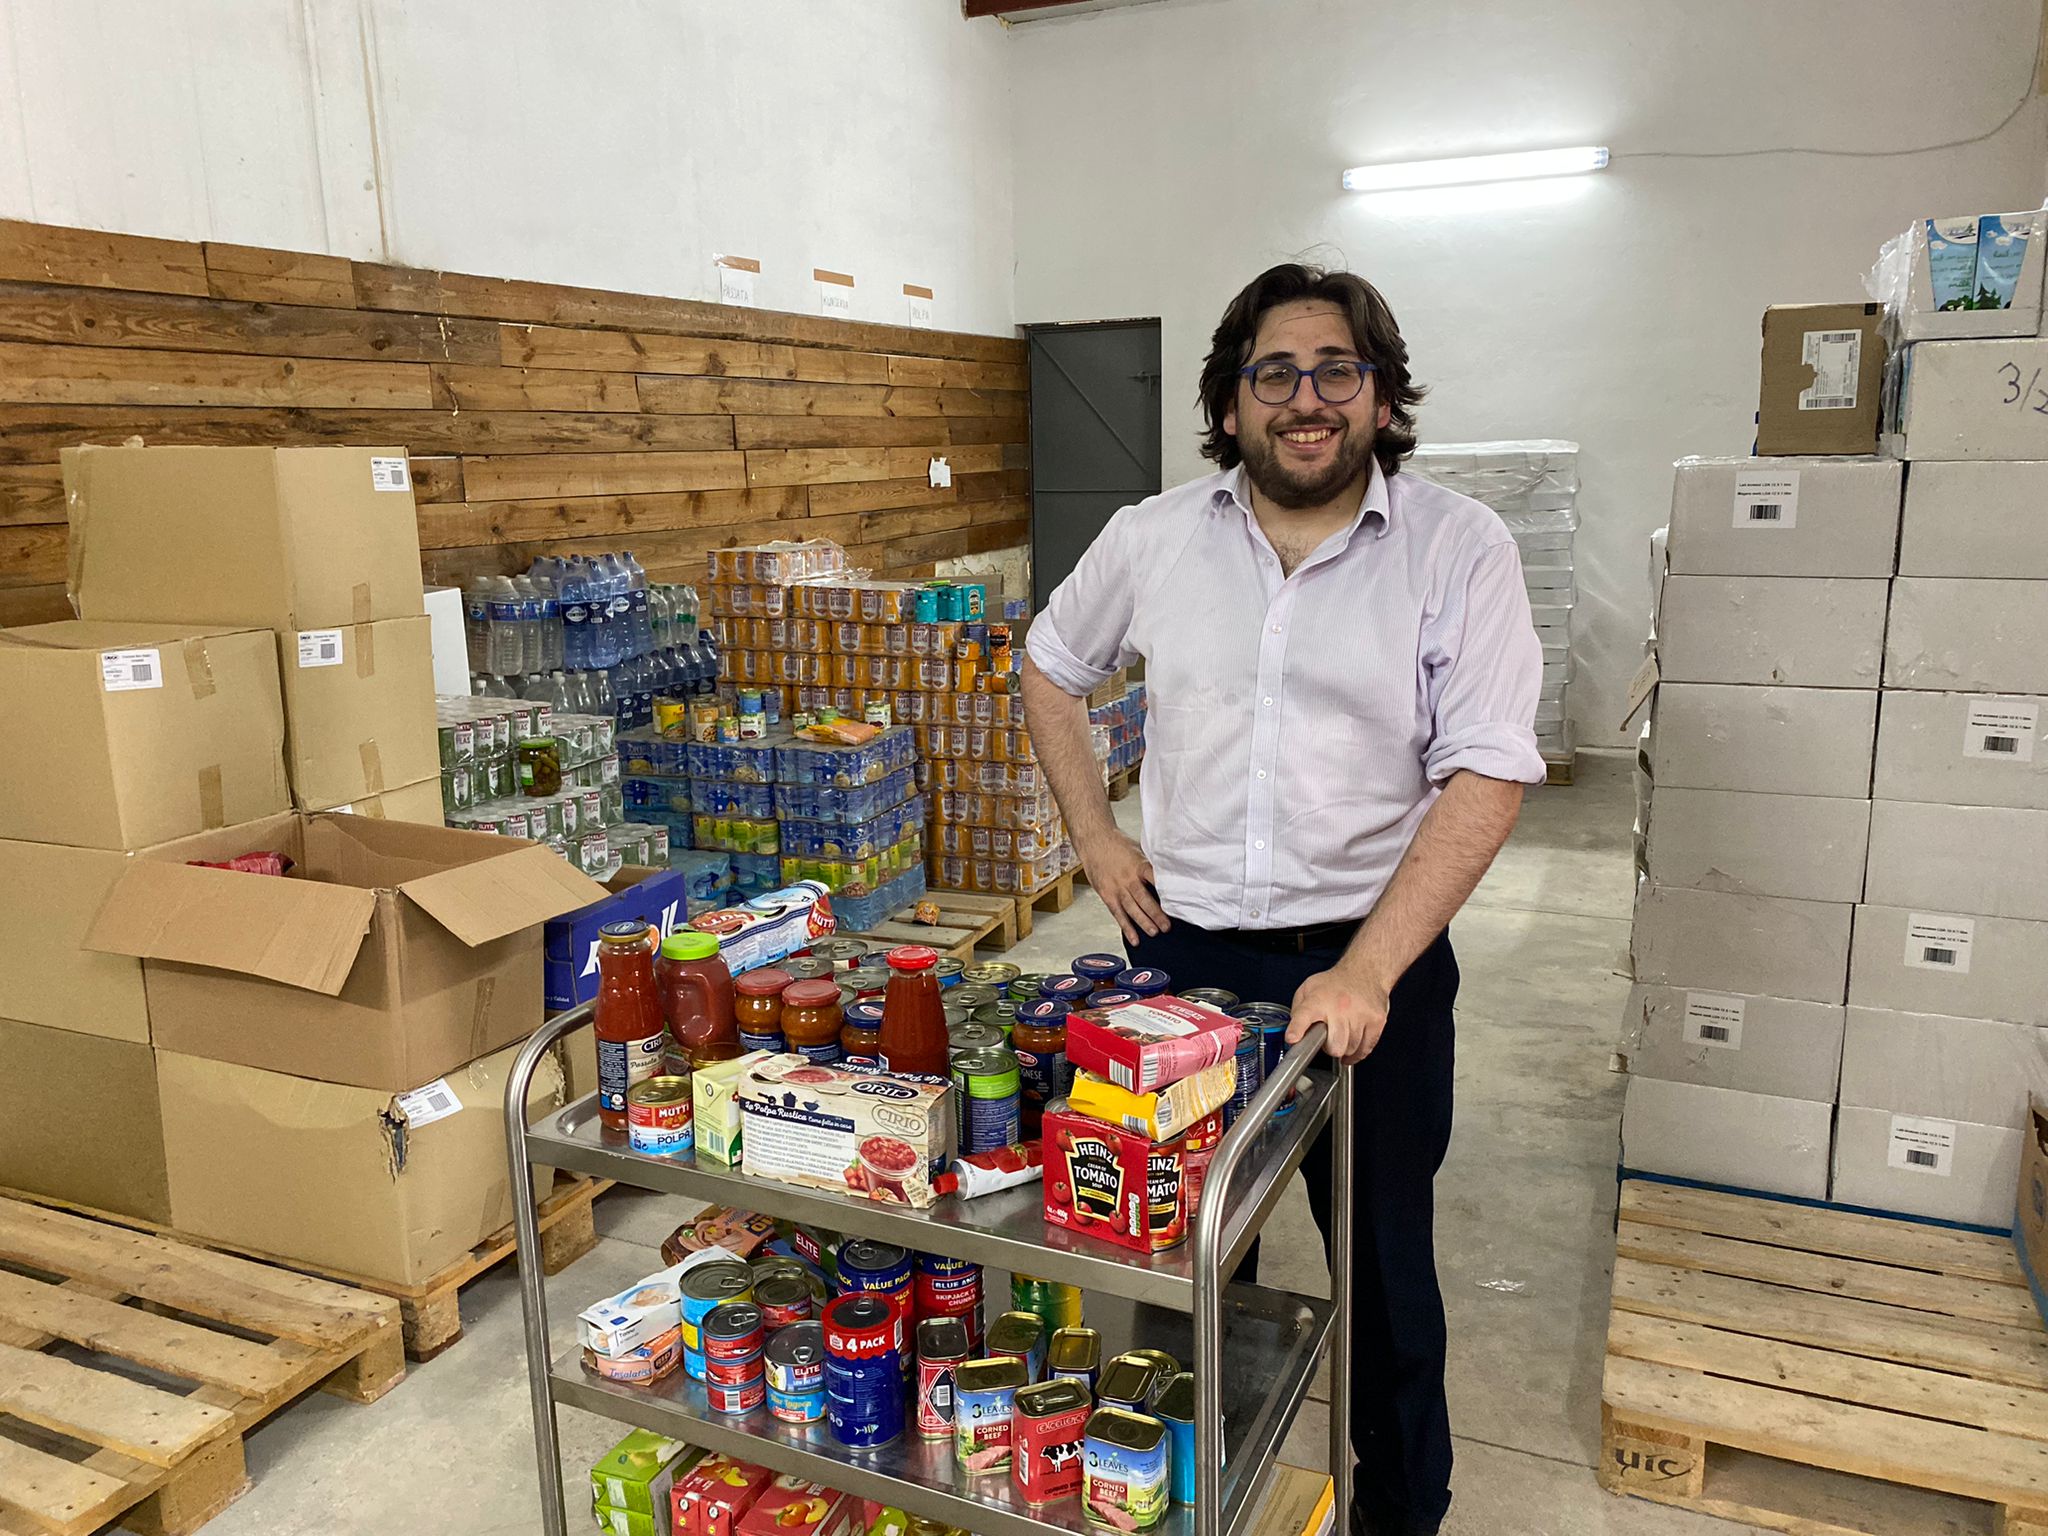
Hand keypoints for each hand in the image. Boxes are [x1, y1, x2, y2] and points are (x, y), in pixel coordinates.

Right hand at [1078, 829, 1168, 944]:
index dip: (1166, 891)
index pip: (1155, 879)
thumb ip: (1151, 865)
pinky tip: (1134, 938)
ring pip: (1132, 909)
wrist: (1094, 841)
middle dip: (1156, 914)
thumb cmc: (1117, 845)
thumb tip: (1170, 874)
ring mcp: (1116, 888)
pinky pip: (1118, 914)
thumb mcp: (1138, 849)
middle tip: (1167, 926)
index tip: (1176, 902)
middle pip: (1144, 898)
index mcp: (1139, 865)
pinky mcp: (1107, 895)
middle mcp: (1128, 878)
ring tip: (1154, 932)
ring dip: (1143, 922)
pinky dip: (1126, 927)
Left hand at [1287, 965, 1389, 1065]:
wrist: (1365, 971)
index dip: (1297, 1029)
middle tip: (1329, 1038)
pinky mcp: (1376, 1020)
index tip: (1292, 1038)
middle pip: (1334, 1046)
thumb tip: (1295, 1034)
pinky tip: (1352, 1045)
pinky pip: (1366, 1049)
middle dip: (1330, 1048)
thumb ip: (1298, 1011)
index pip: (1304, 1015)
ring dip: (1344, 1048)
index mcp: (1318, 1000)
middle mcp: (1340, 1007)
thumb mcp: (1308, 989)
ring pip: (1351, 1049)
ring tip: (1342, 1035)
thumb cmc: (1335, 983)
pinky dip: (1358, 1052)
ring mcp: (1360, 1014)